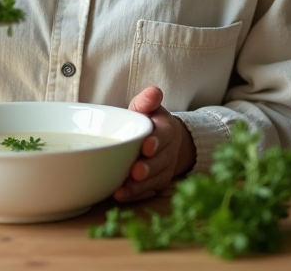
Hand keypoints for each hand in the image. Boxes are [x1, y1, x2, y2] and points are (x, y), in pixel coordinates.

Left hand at [114, 87, 196, 201]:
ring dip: (140, 186)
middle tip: (136, 171)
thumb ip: (147, 100)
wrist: (159, 142)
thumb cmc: (147, 122)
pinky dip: (135, 195)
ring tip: (123, 189)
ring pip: (156, 179)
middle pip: (162, 161)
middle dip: (149, 167)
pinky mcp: (157, 184)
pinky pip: (148, 192)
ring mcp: (165, 170)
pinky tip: (121, 196)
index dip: (157, 141)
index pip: (165, 135)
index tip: (147, 146)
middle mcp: (169, 151)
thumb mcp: (146, 107)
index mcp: (168, 129)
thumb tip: (153, 92)